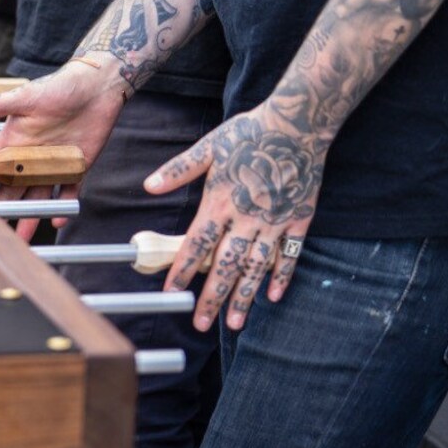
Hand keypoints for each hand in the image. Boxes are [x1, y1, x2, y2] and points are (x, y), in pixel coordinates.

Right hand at [0, 61, 130, 239]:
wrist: (97, 87)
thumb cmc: (58, 87)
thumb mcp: (24, 97)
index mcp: (14, 141)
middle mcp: (31, 156)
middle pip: (12, 188)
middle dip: (2, 207)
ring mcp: (53, 164)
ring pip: (37, 195)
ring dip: (30, 215)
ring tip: (22, 237)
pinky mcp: (76, 166)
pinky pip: (68, 191)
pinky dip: (63, 206)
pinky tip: (58, 220)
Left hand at [146, 100, 325, 331]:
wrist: (298, 125)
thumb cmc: (250, 133)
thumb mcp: (209, 146)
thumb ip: (179, 170)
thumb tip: (148, 185)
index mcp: (220, 201)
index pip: (196, 244)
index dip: (181, 269)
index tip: (170, 291)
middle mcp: (247, 217)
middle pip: (225, 265)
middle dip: (212, 297)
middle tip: (200, 323)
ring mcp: (275, 222)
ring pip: (257, 267)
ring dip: (244, 297)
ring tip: (234, 323)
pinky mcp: (299, 220)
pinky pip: (289, 255)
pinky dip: (282, 277)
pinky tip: (273, 296)